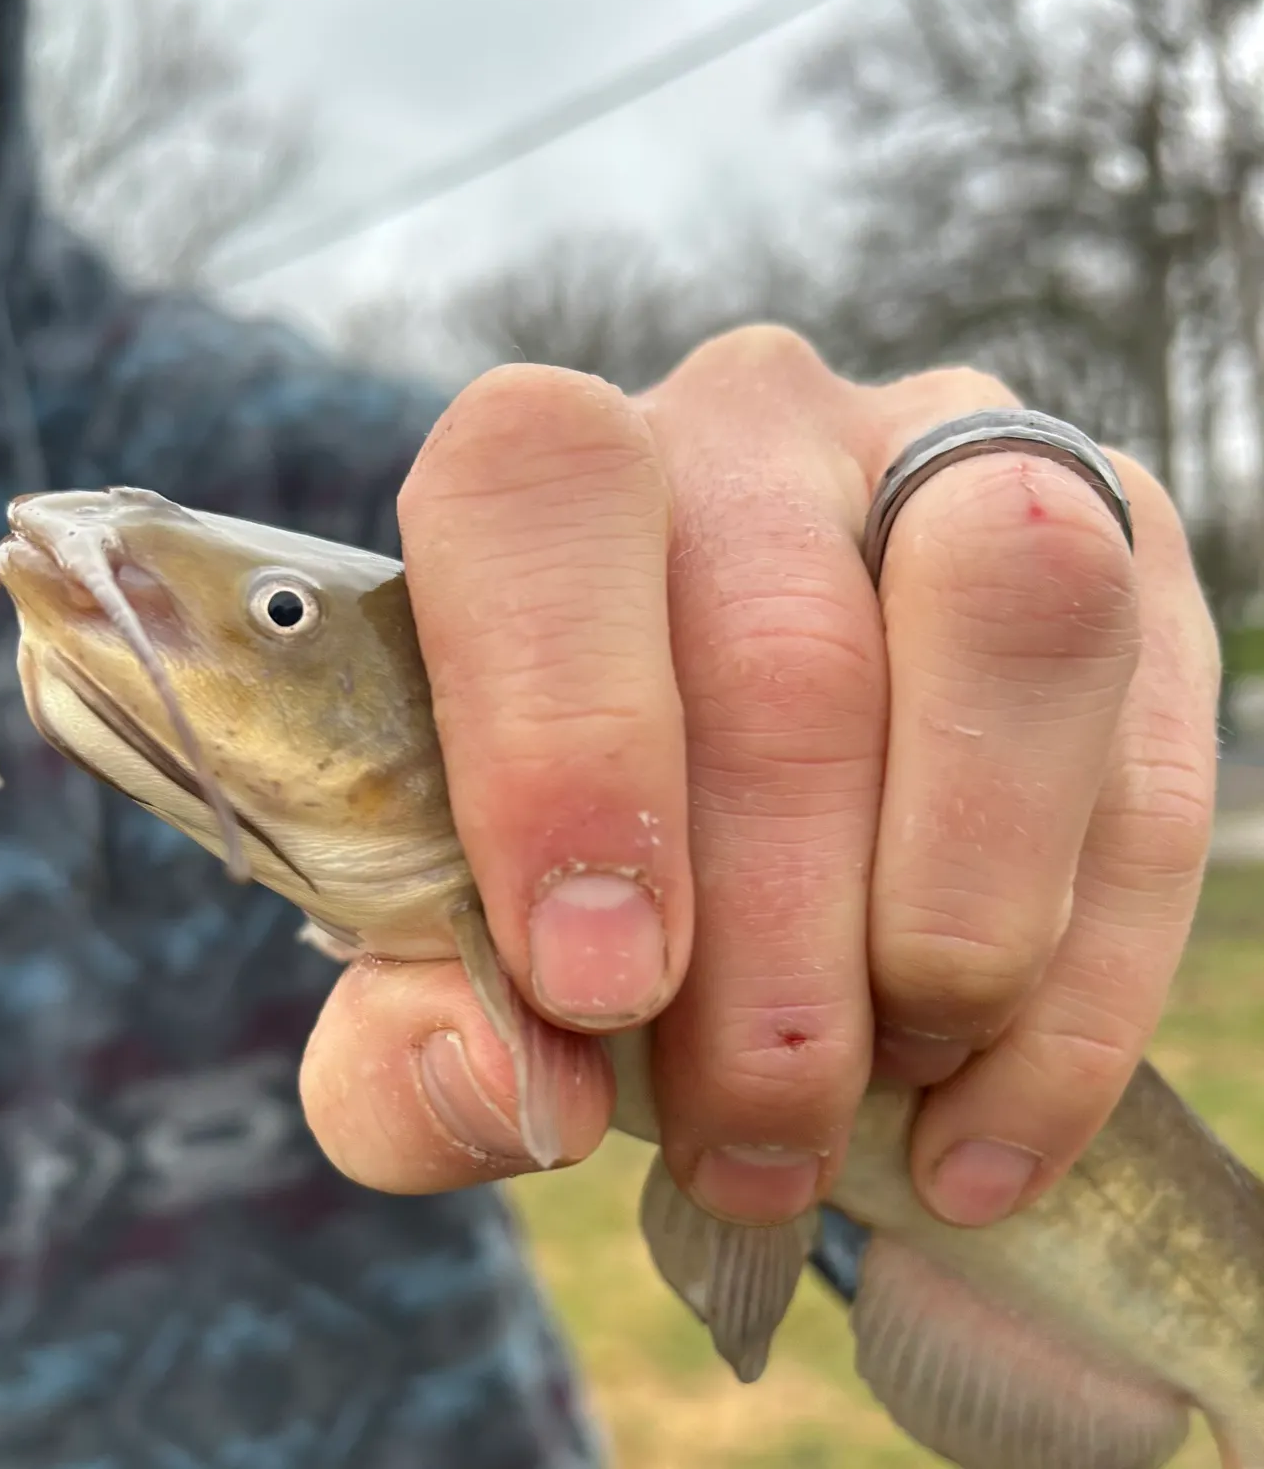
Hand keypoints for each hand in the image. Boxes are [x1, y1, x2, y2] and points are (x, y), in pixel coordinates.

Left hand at [300, 329, 1218, 1228]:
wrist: (721, 796)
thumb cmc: (558, 862)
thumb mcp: (436, 952)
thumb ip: (408, 1036)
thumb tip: (517, 1096)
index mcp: (546, 466)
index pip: (543, 502)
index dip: (568, 747)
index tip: (594, 988)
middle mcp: (753, 426)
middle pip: (790, 649)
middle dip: (776, 944)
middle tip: (749, 1130)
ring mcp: (949, 463)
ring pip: (1016, 626)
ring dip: (962, 923)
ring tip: (886, 1094)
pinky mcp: (1110, 550)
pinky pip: (1148, 756)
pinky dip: (1085, 982)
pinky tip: (988, 1123)